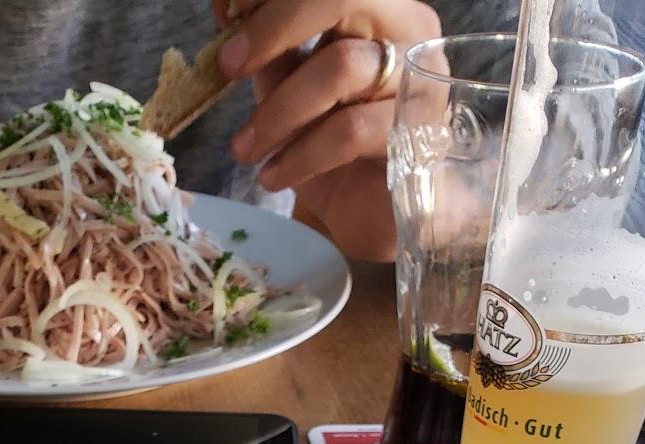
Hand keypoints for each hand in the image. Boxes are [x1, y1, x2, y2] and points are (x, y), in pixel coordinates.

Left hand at [215, 0, 441, 259]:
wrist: (381, 222)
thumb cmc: (338, 155)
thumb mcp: (293, 98)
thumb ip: (271, 57)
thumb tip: (227, 17)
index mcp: (378, 10)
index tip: (223, 10)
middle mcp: (409, 31)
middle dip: (275, 27)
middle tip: (228, 66)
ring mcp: (421, 80)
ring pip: (341, 67)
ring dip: (278, 111)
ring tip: (244, 150)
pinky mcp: (420, 135)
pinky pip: (349, 131)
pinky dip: (299, 155)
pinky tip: (273, 177)